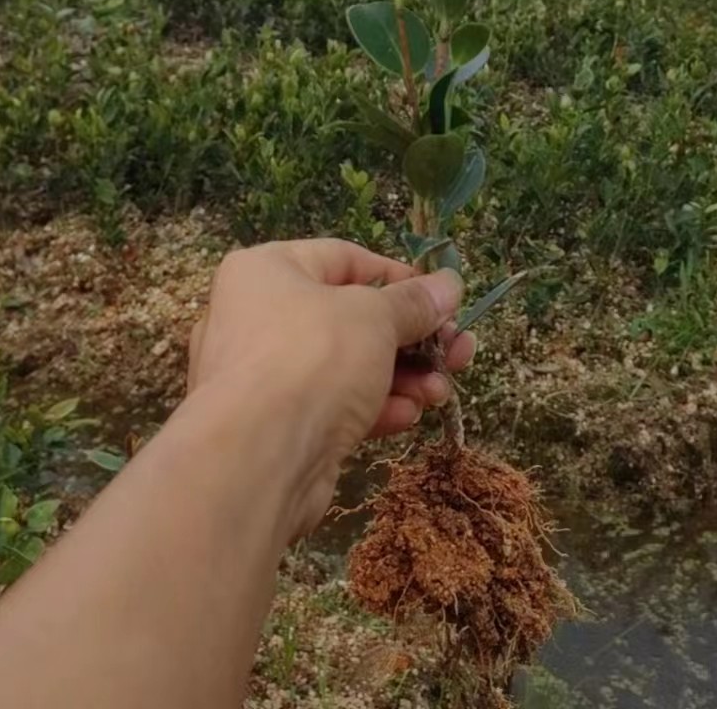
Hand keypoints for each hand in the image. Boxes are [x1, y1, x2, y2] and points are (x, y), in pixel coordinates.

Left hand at [186, 240, 475, 538]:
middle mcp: (257, 317)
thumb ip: (415, 302)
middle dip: (413, 338)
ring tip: (440, 392)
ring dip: (402, 377)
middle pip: (352, 318)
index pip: (344, 259)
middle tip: (459, 353)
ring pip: (348, 366)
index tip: (442, 300)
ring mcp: (263, 376)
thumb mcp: (375, 317)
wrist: (257, 459)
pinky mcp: (276, 425)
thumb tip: (449, 284)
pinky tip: (407, 416)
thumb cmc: (313, 359)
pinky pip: (333, 404)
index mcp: (266, 271)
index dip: (399, 278)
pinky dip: (373, 407)